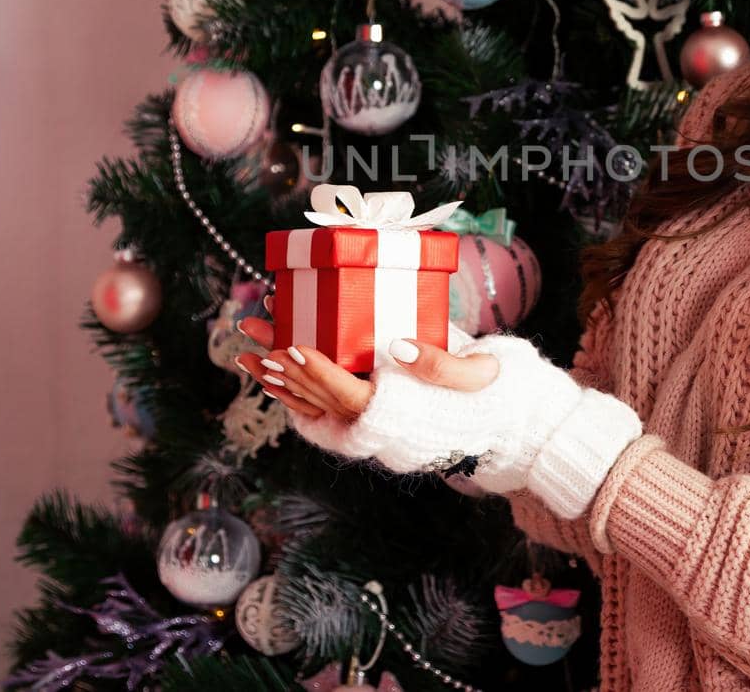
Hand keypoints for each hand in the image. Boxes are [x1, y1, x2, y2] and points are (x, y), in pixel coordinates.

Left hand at [232, 318, 499, 422]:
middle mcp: (378, 421)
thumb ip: (440, 363)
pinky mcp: (371, 408)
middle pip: (318, 394)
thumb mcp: (479, 374)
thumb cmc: (495, 393)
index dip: (318, 374)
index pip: (348, 396)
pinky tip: (270, 369)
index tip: (293, 347)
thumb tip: (396, 347)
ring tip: (244, 349)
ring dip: (276, 374)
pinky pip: (322, 403)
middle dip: (281, 361)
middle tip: (251, 328)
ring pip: (313, 400)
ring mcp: (371, 418)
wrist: (504, 418)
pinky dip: (293, 388)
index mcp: (402, 412)